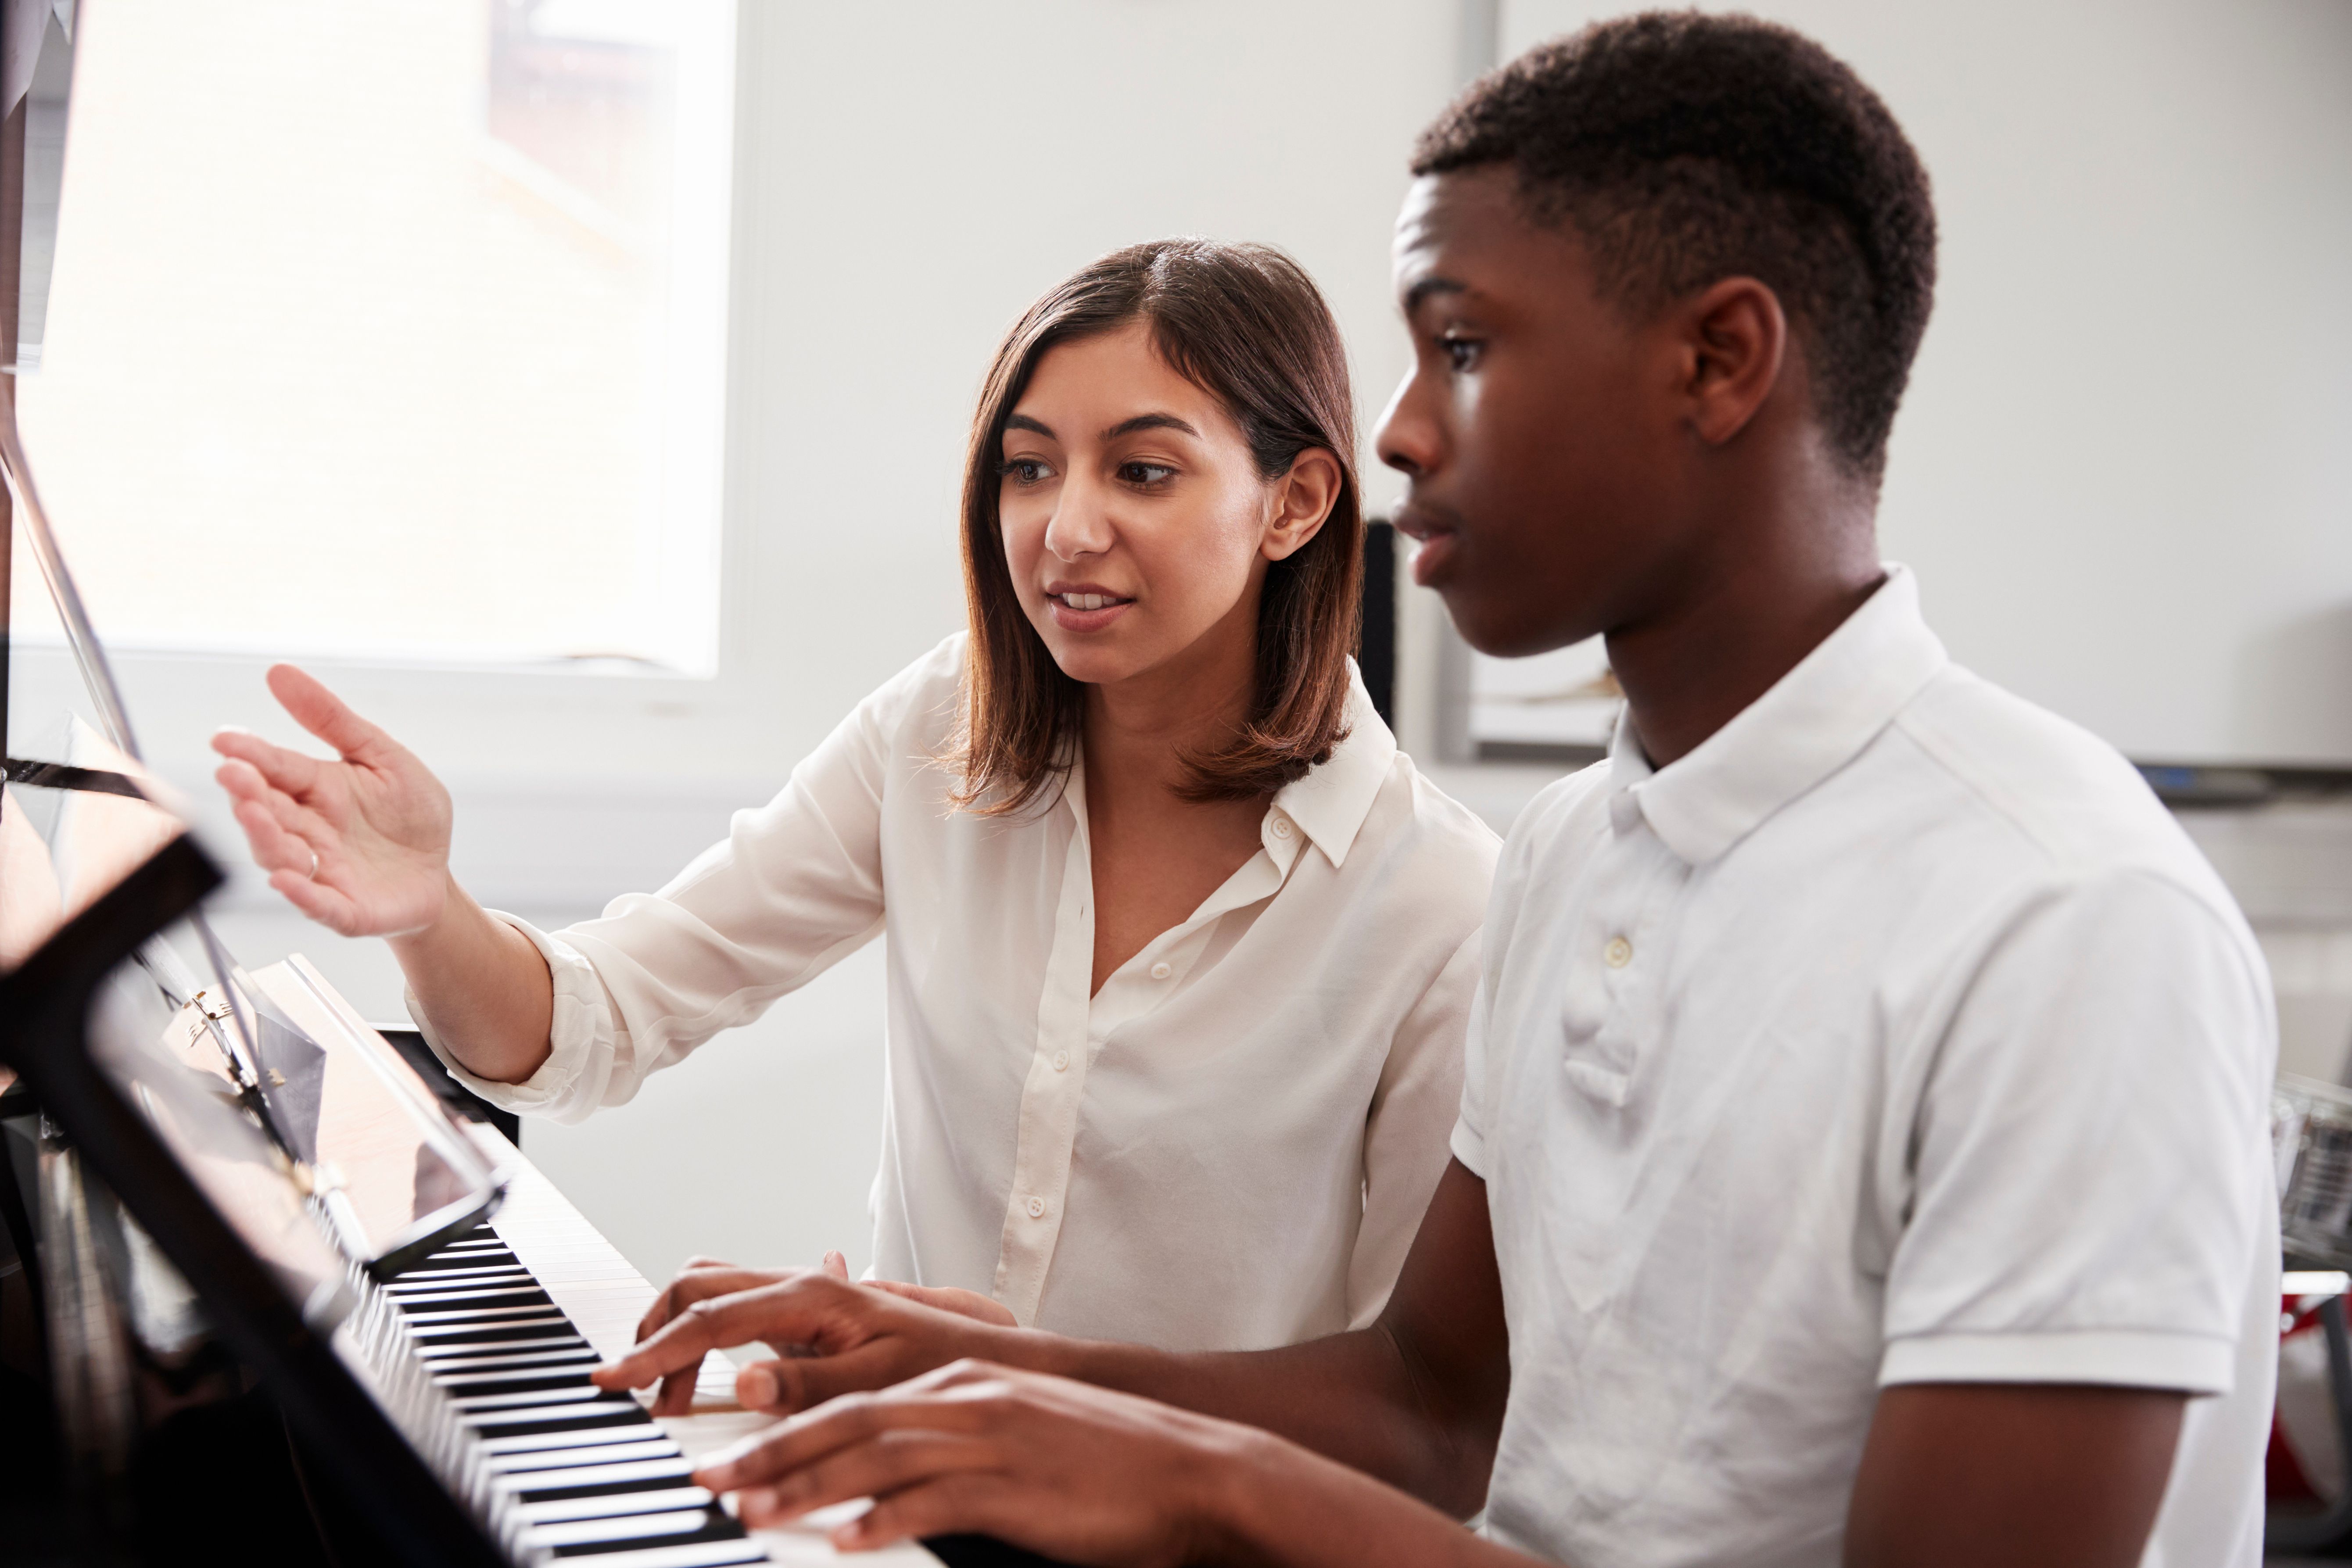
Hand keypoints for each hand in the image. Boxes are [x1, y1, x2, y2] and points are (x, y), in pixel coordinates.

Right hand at [210, 665, 453, 936]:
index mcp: (316, 789)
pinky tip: (286, 879)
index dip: (250, 754)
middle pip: (270, 811)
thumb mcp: (381, 756)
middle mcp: (308, 830)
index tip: (224, 739)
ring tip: (256, 814)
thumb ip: (332, 720)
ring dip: (265, 837)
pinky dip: (300, 892)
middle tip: (234, 775)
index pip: (276, 768)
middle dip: (249, 794)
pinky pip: (317, 902)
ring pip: (281, 855)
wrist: (437, 873)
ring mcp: (321, 870)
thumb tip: (279, 672)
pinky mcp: (344, 907)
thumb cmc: (408, 814)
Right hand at [592, 1252, 1014, 1415]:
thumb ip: (806, 1384)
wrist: (978, 1350)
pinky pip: (732, 1307)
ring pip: (710, 1289)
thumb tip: (744, 1383)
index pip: (711, 1319)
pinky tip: (702, 1376)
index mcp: (810, 1296)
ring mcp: (795, 1295)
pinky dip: (700, 1334)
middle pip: (696, 1285)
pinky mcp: (798, 1313)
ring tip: (669, 1393)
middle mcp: (797, 1284)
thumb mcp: (875, 1384)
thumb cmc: (937, 1364)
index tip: (614, 1381)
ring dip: (675, 1331)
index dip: (656, 1352)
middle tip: (638, 1390)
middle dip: (654, 1331)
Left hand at [693, 1360, 1261, 1564]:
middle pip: (850, 1423)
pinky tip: (846, 1540)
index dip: (785, 1429)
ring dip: (808, 1486)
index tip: (729, 1458)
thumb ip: (951, 1433)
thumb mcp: (1016, 1430)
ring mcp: (993, 1439)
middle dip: (774, 1453)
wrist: (1189, 1469)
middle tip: (713, 1482)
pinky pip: (935, 1502)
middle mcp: (969, 1400)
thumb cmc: (1101, 1463)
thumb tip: (888, 1461)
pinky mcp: (1016, 1485)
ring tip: (753, 1512)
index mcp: (964, 1385)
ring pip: (878, 1457)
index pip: (855, 1402)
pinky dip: (885, 1519)